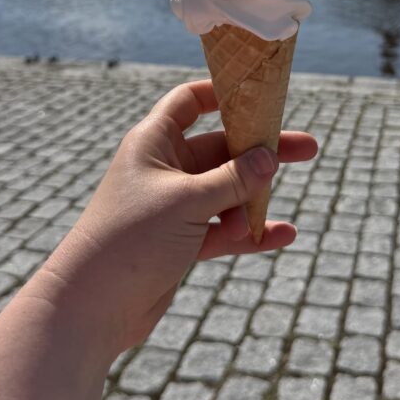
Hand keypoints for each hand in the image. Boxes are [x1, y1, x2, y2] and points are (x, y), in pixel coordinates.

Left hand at [40, 80, 316, 357]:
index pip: (189, 102)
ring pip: (225, 191)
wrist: (92, 305)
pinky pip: (222, 229)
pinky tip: (281, 235)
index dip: (223, 93)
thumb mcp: (187, 202)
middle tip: (307, 148)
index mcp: (154, 142)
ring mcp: (173, 206)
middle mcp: (164, 168)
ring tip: (276, 215)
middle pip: (220, 148)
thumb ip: (232, 179)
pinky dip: (248, 232)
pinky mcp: (180, 241)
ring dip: (252, 199)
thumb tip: (269, 156)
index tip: (261, 93)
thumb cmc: (130, 238)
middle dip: (260, 151)